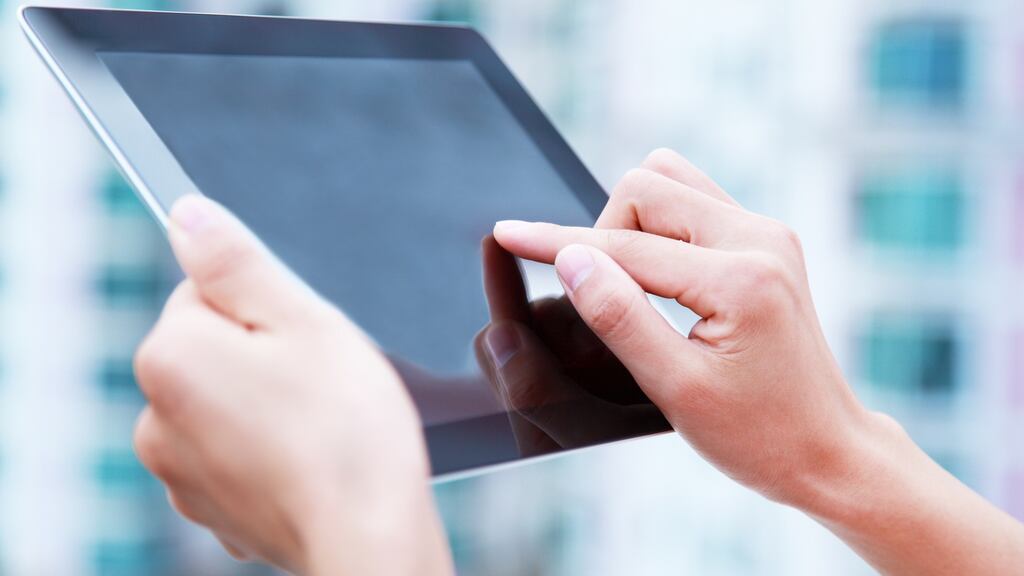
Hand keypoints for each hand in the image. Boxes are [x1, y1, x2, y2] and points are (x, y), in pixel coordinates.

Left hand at [133, 195, 452, 575]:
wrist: (369, 538)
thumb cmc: (347, 431)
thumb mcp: (303, 320)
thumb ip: (236, 263)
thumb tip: (187, 216)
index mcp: (172, 357)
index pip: (203, 290)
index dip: (265, 305)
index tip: (304, 338)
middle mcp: (155, 418)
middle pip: (213, 348)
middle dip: (263, 354)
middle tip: (319, 382)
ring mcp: (178, 472)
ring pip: (227, 402)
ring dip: (266, 403)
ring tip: (319, 426)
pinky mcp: (208, 508)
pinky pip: (234, 454)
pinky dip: (267, 452)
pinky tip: (309, 461)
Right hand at [494, 149, 863, 502]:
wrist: (826, 449)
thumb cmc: (758, 434)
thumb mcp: (675, 387)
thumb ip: (618, 317)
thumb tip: (571, 258)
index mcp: (740, 277)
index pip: (624, 243)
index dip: (557, 241)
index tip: (507, 233)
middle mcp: (760, 237)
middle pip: (647, 187)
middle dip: (605, 233)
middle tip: (605, 298)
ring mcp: (767, 233)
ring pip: (670, 182)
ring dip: (633, 222)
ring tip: (631, 285)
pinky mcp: (766, 239)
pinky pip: (694, 202)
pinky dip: (660, 227)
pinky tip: (657, 276)